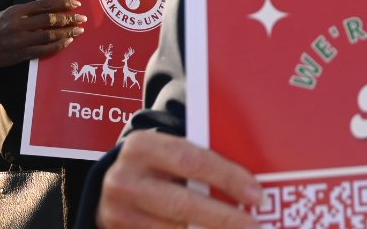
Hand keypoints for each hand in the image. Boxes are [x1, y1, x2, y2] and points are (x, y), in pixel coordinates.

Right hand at [0, 0, 85, 66]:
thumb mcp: (11, 12)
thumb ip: (30, 10)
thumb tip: (55, 8)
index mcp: (18, 11)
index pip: (46, 5)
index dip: (63, 4)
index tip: (76, 4)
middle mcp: (20, 25)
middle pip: (50, 20)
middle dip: (69, 19)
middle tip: (82, 18)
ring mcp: (21, 41)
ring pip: (49, 35)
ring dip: (67, 32)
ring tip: (79, 30)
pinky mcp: (21, 54)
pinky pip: (44, 50)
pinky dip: (58, 45)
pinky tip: (67, 41)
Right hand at [98, 131, 261, 228]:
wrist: (110, 185)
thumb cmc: (156, 165)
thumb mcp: (169, 152)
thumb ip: (198, 161)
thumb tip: (247, 183)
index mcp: (142, 146)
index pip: (193, 160)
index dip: (228, 178)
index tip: (256, 194)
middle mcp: (125, 180)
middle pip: (183, 204)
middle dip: (223, 217)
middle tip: (253, 225)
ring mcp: (117, 213)